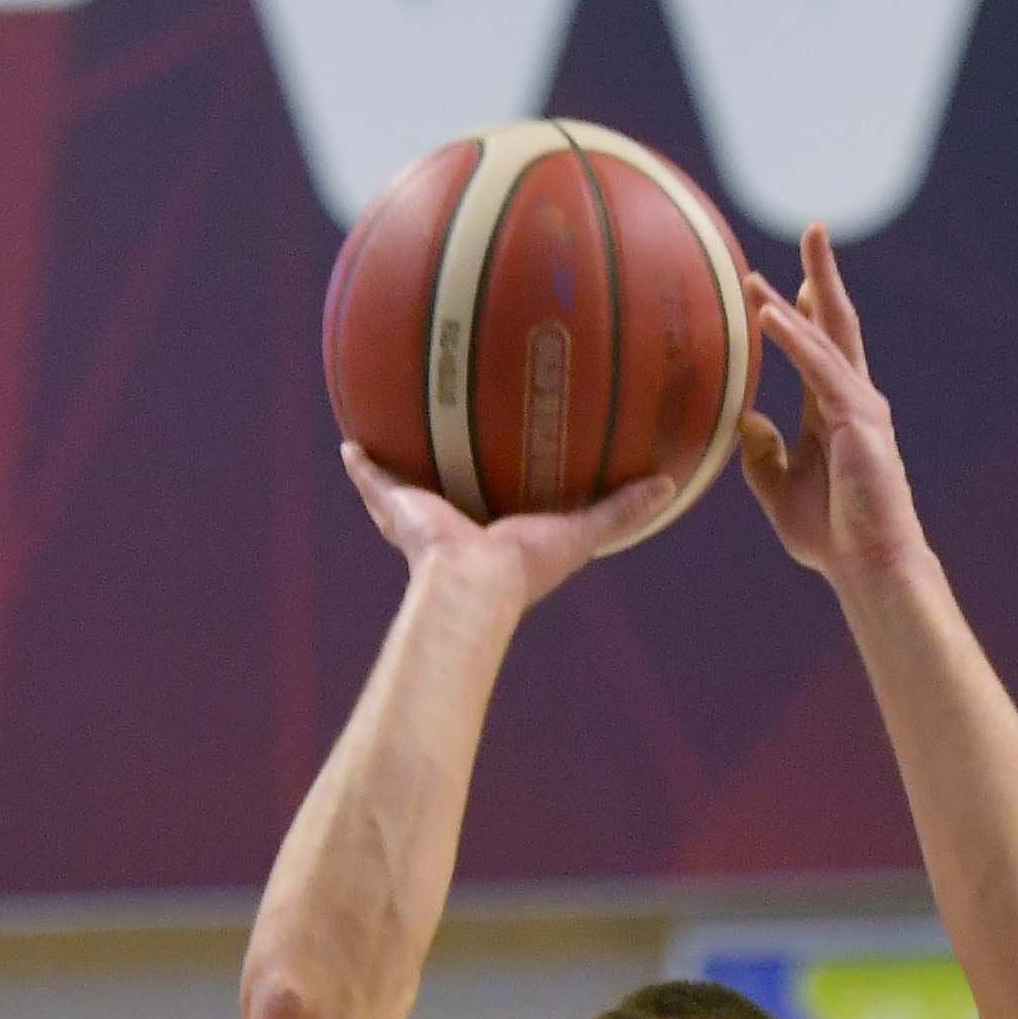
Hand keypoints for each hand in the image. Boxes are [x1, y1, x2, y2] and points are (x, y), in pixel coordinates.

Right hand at [341, 444, 675, 612]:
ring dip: (396, 469)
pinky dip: (360, 464)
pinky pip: (373, 480)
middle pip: (446, 495)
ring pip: (404, 488)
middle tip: (443, 446)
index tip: (508, 471)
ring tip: (386, 434)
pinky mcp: (395, 507)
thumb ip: (619, 511)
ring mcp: (420, 518)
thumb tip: (667, 484)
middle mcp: (452, 527)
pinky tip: (349, 440)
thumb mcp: (581, 532)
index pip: (498, 506)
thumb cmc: (524, 568)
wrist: (471, 584)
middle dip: (443, 475)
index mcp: (492, 535)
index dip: (503, 491)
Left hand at [737, 224, 927, 584]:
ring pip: (826, 336)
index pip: (818, 347)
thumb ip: (762, 452)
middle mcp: (851, 398)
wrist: (868, 564)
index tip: (785, 276)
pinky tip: (769, 312)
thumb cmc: (831, 533)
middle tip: (815, 227)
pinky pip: (821, 368)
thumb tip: (745, 417)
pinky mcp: (857, 418)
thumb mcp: (779, 488)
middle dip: (822, 274)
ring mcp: (858, 405)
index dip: (802, 310)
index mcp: (833, 412)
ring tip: (768, 263)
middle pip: (836, 323)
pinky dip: (794, 338)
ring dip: (797, 294)